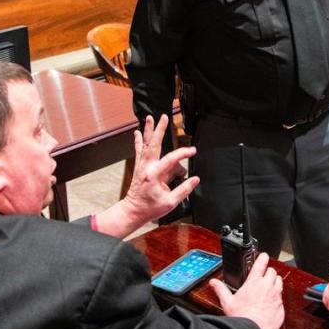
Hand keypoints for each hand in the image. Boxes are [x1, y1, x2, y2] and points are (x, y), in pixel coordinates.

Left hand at [92, 115, 198, 237]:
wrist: (133, 211)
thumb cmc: (150, 208)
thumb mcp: (170, 202)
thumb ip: (184, 189)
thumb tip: (195, 179)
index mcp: (155, 174)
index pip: (171, 159)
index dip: (183, 153)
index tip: (193, 151)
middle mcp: (146, 167)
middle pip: (154, 144)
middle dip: (160, 130)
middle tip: (164, 118)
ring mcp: (141, 166)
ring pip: (145, 144)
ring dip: (148, 130)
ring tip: (150, 118)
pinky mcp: (139, 167)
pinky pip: (139, 150)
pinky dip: (138, 140)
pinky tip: (138, 132)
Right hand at [210, 253, 283, 328]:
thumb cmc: (241, 317)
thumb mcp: (227, 302)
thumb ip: (221, 289)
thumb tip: (214, 283)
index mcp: (254, 282)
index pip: (261, 262)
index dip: (263, 257)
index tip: (263, 256)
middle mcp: (266, 286)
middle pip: (272, 270)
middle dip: (268, 271)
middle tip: (263, 276)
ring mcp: (275, 295)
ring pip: (279, 281)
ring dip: (275, 282)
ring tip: (269, 287)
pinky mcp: (280, 306)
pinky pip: (282, 297)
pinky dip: (277, 297)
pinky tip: (271, 302)